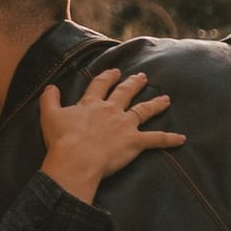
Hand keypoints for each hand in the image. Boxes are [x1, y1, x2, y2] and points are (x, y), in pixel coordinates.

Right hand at [37, 67, 180, 198]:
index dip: (108, 77)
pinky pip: (156, 139)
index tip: (114, 71)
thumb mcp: (49, 115)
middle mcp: (111, 110)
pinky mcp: (135, 142)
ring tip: (165, 99)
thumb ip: (50, 99)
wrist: (76, 158)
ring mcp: (125, 125)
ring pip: (144, 111)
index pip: (100, 85)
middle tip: (142, 77)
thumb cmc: (61, 139)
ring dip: (156, 105)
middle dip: (134, 84)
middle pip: (125, 93)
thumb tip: (50, 87)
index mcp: (91, 104)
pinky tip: (182, 139)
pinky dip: (169, 139)